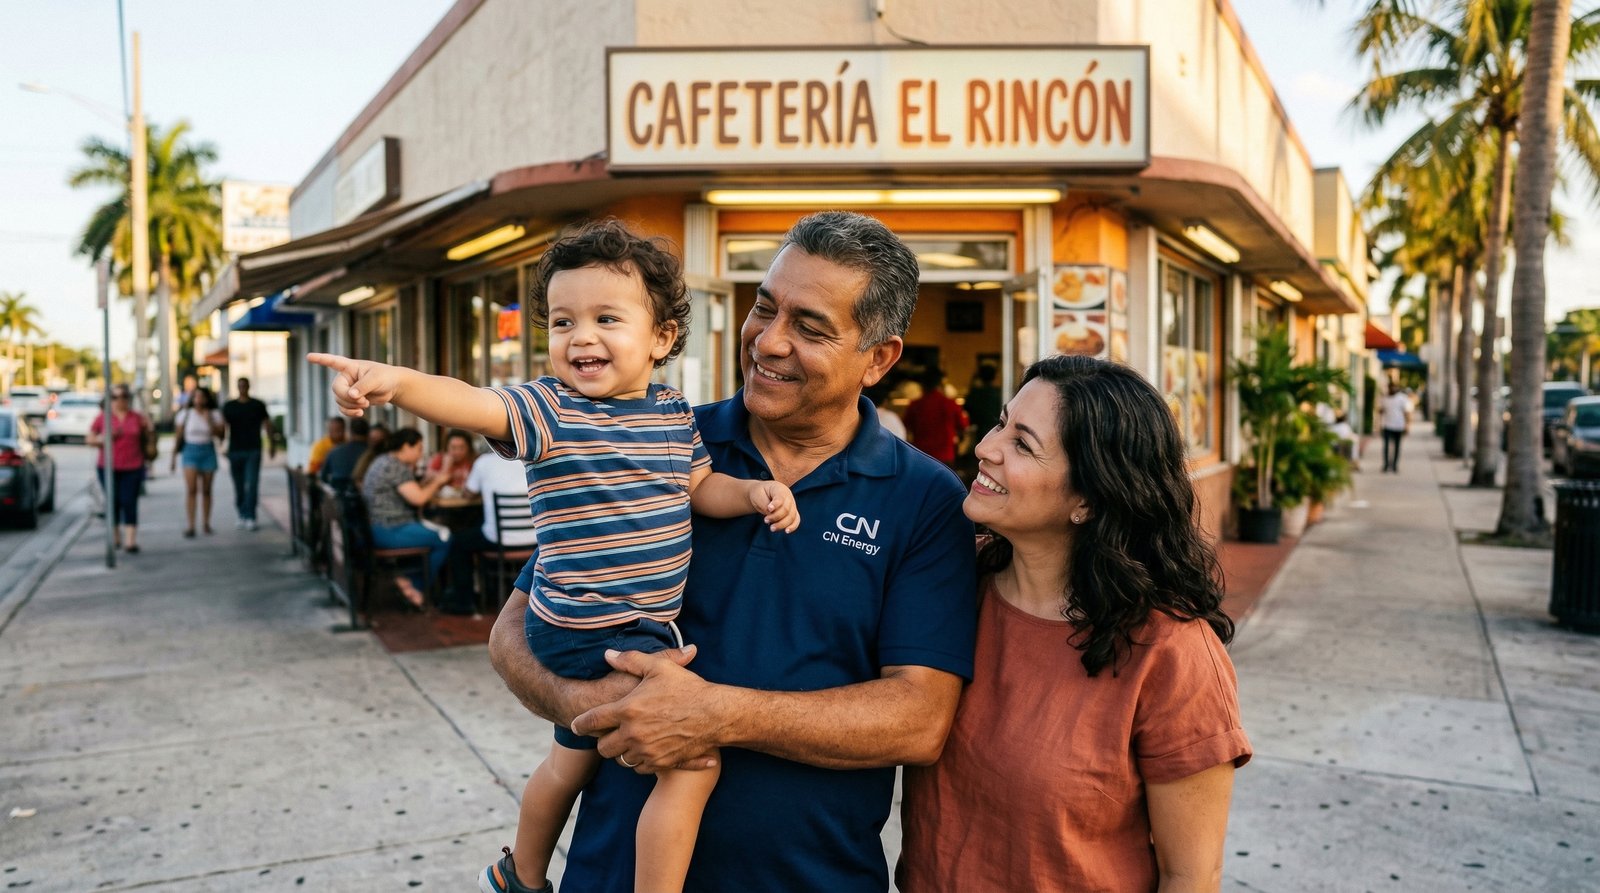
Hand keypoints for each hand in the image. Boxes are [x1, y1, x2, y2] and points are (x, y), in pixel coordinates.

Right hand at [307, 352, 403, 417]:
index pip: (332, 361)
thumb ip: (363, 386)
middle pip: (336, 390)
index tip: (309, 356)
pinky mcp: (351, 400)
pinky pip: (343, 409)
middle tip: (364, 401)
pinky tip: (360, 413)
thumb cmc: (385, 377)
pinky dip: (350, 412)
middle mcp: (345, 377)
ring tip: (366, 404)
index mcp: (349, 367)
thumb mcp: (376, 379)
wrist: (393, 387)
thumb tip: (351, 395)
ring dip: (352, 406)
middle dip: (348, 398)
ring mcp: (347, 389)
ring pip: (339, 401)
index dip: (320, 359)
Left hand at [571, 647, 720, 771]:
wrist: (716, 715)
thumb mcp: (659, 668)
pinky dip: (640, 761)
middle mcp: (633, 734)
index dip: (580, 723)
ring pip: (621, 760)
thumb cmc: (688, 688)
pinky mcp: (661, 763)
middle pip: (603, 748)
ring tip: (630, 741)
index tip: (576, 724)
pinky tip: (647, 750)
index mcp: (628, 710)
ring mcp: (647, 751)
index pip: (592, 721)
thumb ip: (630, 660)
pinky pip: (640, 768)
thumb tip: (608, 655)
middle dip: (603, 741)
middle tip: (609, 733)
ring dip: (622, 751)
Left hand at [749, 480, 799, 532]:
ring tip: (772, 528)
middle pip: (786, 509)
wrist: (763, 494)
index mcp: (780, 489)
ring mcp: (792, 505)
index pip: (781, 498)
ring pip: (791, 517)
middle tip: (765, 520)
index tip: (769, 509)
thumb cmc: (759, 493)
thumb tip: (771, 514)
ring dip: (782, 524)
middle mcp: (789, 497)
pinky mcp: (793, 513)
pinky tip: (786, 531)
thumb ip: (764, 503)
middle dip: (776, 517)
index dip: (776, 505)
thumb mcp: (758, 495)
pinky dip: (793, 526)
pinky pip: (796, 520)